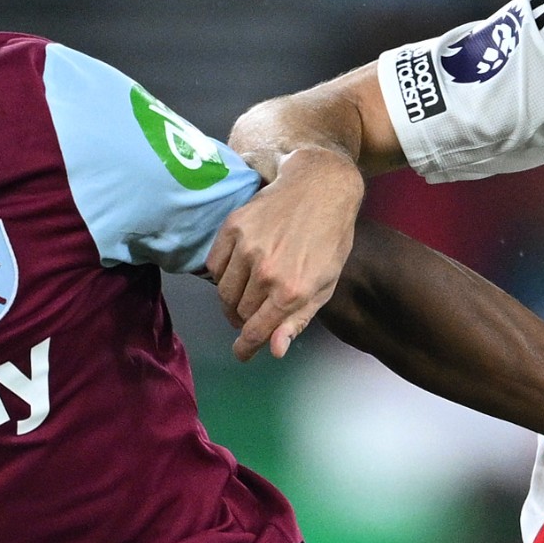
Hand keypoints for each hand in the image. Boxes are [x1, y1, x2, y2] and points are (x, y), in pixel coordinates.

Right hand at [206, 146, 364, 359]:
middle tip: (255, 311)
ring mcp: (247, 249)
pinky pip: (214, 266)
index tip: (241, 353)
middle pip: (239, 314)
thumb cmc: (329, 240)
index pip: (256, 332)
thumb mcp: (324, 285)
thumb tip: (274, 350)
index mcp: (292, 292)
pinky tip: (238, 269)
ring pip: (224, 292)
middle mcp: (266, 273)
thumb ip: (297, 320)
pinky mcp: (232, 228)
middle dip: (245, 319)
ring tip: (246, 291)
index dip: (246, 347)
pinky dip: (221, 274)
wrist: (320, 189)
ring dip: (232, 299)